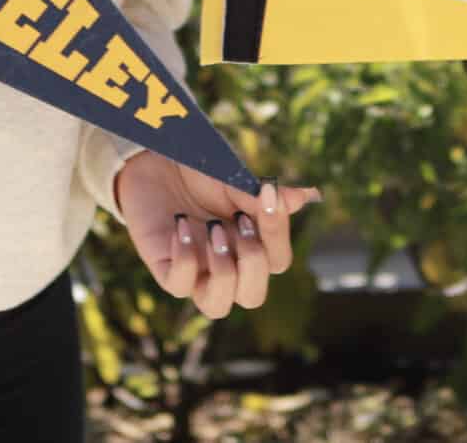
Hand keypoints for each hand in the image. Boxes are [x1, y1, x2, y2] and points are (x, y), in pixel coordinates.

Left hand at [113, 150, 319, 318]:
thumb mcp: (235, 180)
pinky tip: (180, 223)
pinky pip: (178, 286)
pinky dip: (184, 257)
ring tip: (213, 232)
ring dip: (221, 272)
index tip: (266, 192)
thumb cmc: (202, 173)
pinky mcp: (165, 268)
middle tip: (239, 222)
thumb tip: (307, 196)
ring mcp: (196, 271)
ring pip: (216, 307)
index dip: (276, 232)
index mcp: (251, 247)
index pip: (278, 261)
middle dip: (252, 263)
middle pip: (253, 297)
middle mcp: (227, 266)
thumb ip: (263, 196)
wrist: (158, 160)